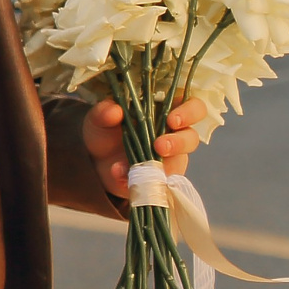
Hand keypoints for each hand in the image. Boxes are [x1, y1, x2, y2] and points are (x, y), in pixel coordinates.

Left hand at [86, 97, 203, 197]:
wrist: (95, 162)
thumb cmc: (106, 132)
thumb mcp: (99, 118)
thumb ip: (104, 112)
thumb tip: (113, 110)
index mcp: (166, 112)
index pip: (193, 107)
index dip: (189, 112)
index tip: (172, 119)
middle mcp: (174, 136)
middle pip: (192, 137)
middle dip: (179, 142)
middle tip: (160, 145)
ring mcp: (169, 160)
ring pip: (179, 162)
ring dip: (163, 164)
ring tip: (140, 165)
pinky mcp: (160, 179)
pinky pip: (156, 182)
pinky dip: (137, 178)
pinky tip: (119, 174)